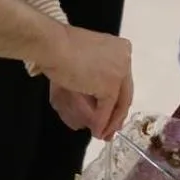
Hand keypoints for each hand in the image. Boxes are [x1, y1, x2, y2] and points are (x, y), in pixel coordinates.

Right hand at [36, 26, 133, 140]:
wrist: (54, 45)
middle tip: (111, 129)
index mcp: (121, 48)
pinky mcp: (110, 86)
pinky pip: (106, 109)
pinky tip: (96, 131)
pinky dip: (101, 122)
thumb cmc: (62, 47)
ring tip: (103, 134)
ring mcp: (119, 72)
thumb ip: (98, 74)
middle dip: (117, 114)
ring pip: (119, 102)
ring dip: (110, 122)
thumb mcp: (88, 58)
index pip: (123, 79)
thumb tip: (104, 99)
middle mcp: (125, 58)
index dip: (118, 98)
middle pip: (125, 92)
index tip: (114, 112)